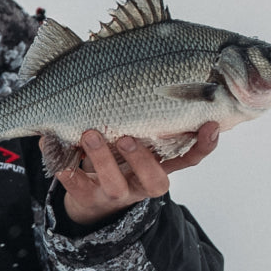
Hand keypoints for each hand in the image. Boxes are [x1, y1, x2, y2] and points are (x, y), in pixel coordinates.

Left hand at [42, 122, 219, 226]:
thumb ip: (143, 114)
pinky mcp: (88, 198)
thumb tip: (158, 71)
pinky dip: (68, 173)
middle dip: (142, 158)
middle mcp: (142, 183)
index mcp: (160, 166)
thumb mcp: (136, 137)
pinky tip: (59, 157)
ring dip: (103, 159)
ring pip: (115, 185)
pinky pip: (78, 188)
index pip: (189, 158)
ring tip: (90, 133)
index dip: (202, 146)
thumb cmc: (119, 155)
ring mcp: (115, 194)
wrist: (90, 199)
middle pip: (155, 180)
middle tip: (128, 136)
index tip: (210, 125)